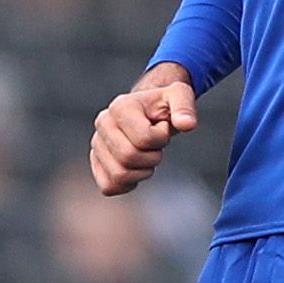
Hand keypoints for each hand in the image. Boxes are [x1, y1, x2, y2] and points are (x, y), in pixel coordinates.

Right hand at [92, 64, 199, 195]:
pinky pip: (109, 186)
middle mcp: (103, 123)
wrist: (149, 113)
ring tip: (147, 156)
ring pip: (119, 175)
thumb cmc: (165, 105)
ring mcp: (97, 144)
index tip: (163, 127)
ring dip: (142, 172)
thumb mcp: (180, 96)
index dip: (161, 138)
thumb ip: (185, 107)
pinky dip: (127, 184)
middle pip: (129, 157)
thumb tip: (187, 124)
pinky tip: (136, 170)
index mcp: (120, 106)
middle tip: (156, 146)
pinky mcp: (96, 162)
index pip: (144, 138)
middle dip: (153, 157)